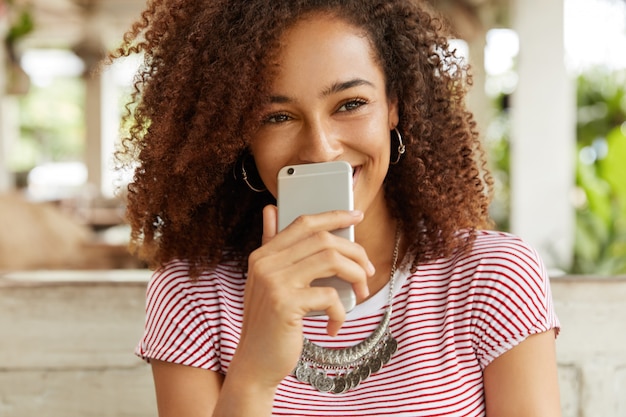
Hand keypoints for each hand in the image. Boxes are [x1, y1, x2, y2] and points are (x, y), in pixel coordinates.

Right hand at [230, 205, 372, 389]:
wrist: (255, 364)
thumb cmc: (269, 323)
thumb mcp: (266, 283)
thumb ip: (271, 247)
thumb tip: (270, 210)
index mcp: (263, 255)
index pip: (303, 223)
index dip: (333, 216)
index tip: (356, 216)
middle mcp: (265, 264)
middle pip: (323, 239)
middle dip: (354, 252)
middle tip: (367, 271)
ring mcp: (274, 283)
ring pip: (331, 260)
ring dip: (355, 276)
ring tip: (360, 293)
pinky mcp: (285, 305)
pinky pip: (329, 296)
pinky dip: (341, 311)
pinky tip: (336, 325)